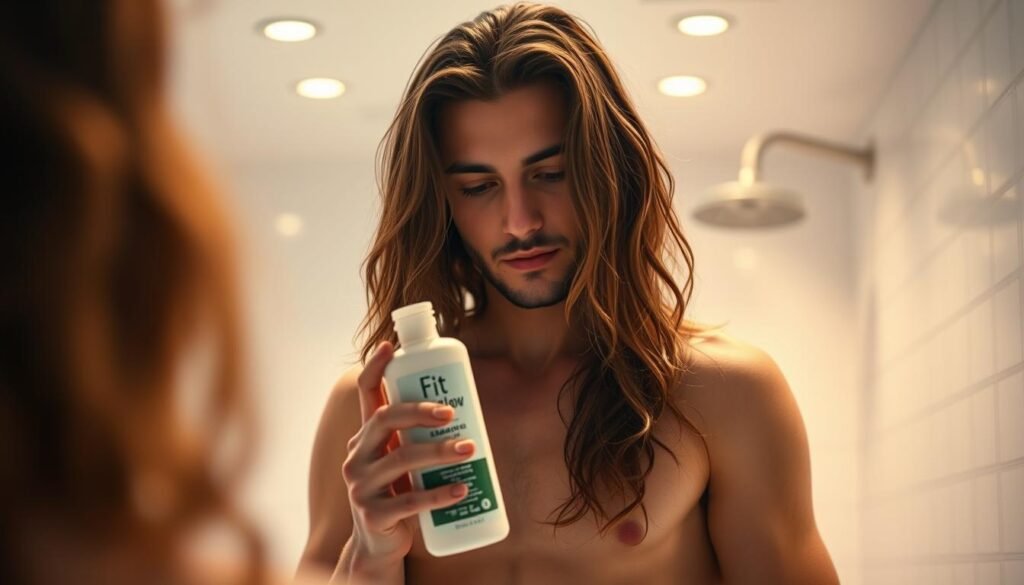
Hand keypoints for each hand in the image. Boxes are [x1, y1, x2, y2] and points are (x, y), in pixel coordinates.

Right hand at [341, 341, 475, 564]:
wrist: (380, 544)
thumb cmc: (400, 492)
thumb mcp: (403, 459)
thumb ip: (418, 435)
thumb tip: (464, 404)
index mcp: (366, 436)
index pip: (365, 394)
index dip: (374, 367)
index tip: (389, 345)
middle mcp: (357, 455)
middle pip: (384, 419)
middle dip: (419, 411)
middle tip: (451, 413)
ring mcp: (360, 485)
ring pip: (401, 459)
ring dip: (439, 451)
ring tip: (470, 449)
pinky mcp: (373, 515)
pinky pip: (409, 501)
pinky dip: (440, 494)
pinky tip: (462, 489)